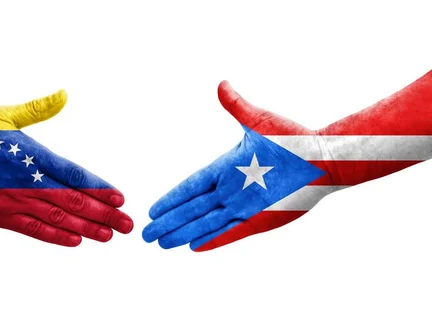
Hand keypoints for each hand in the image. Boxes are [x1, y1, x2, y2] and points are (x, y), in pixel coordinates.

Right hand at [0, 92, 133, 245]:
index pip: (75, 175)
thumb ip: (38, 109)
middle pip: (74, 201)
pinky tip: (76, 241)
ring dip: (88, 228)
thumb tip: (65, 94)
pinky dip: (57, 236)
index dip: (100, 188)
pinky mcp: (1, 216)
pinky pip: (34, 229)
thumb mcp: (5, 115)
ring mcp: (15, 201)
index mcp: (33, 155)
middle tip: (128, 225)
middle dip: (105, 213)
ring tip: (110, 236)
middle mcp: (29, 181)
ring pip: (59, 218)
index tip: (120, 198)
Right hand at [142, 82, 330, 250]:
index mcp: (226, 168)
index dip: (171, 198)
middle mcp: (230, 190)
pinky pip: (230, 232)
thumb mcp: (258, 121)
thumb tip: (221, 84)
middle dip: (168, 221)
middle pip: (191, 209)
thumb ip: (236, 106)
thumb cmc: (293, 139)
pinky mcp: (259, 219)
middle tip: (145, 234)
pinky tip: (194, 246)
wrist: (323, 158)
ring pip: (205, 223)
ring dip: (182, 232)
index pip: (191, 186)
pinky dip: (212, 239)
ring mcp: (244, 206)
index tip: (153, 208)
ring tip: (161, 243)